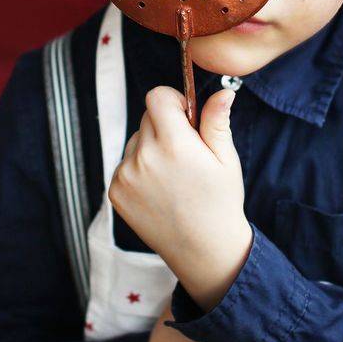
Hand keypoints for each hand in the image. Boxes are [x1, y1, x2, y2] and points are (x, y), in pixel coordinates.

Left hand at [110, 85, 252, 310]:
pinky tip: (159, 190)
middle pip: (147, 117)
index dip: (173, 100)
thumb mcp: (226, 160)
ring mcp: (125, 176)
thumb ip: (217, 121)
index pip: (157, 97)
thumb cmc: (220, 202)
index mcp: (174, 145)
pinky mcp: (115, 191)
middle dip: (166, 125)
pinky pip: (125, 164)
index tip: (185, 116)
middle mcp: (144, 158)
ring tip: (173, 177)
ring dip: (151, 148)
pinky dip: (139, 169)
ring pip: (136, 141)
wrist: (203, 250)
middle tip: (186, 153)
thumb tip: (224, 91)